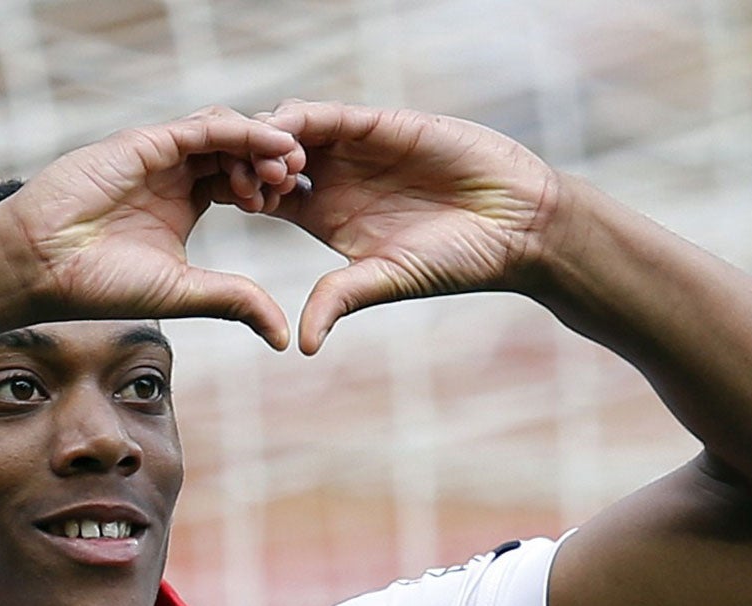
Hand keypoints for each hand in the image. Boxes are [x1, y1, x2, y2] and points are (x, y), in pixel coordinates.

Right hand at [0, 107, 306, 349]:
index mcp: (184, 204)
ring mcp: (158, 155)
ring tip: (292, 163)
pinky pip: (201, 126)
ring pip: (225, 134)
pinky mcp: (144, 142)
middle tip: (302, 179)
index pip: (239, 181)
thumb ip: (234, 301)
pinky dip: (239, 131)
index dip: (271, 188)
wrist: (43, 267)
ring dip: (262, 142)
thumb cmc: (100, 284)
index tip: (301, 204)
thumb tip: (283, 337)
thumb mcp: (184, 292)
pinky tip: (269, 142)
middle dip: (274, 161)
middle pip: (238, 152)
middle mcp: (174, 175)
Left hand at [255, 102, 559, 352]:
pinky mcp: (382, 123)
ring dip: (269, 142)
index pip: (264, 196)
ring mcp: (356, 148)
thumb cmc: (456, 261)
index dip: (241, 194)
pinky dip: (302, 122)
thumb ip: (341, 299)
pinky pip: (329, 114)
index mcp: (324, 216)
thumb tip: (302, 346)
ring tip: (273, 170)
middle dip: (246, 162)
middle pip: (266, 157)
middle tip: (246, 185)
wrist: (516, 224)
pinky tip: (291, 143)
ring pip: (290, 128)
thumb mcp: (387, 280)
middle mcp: (335, 178)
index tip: (235, 206)